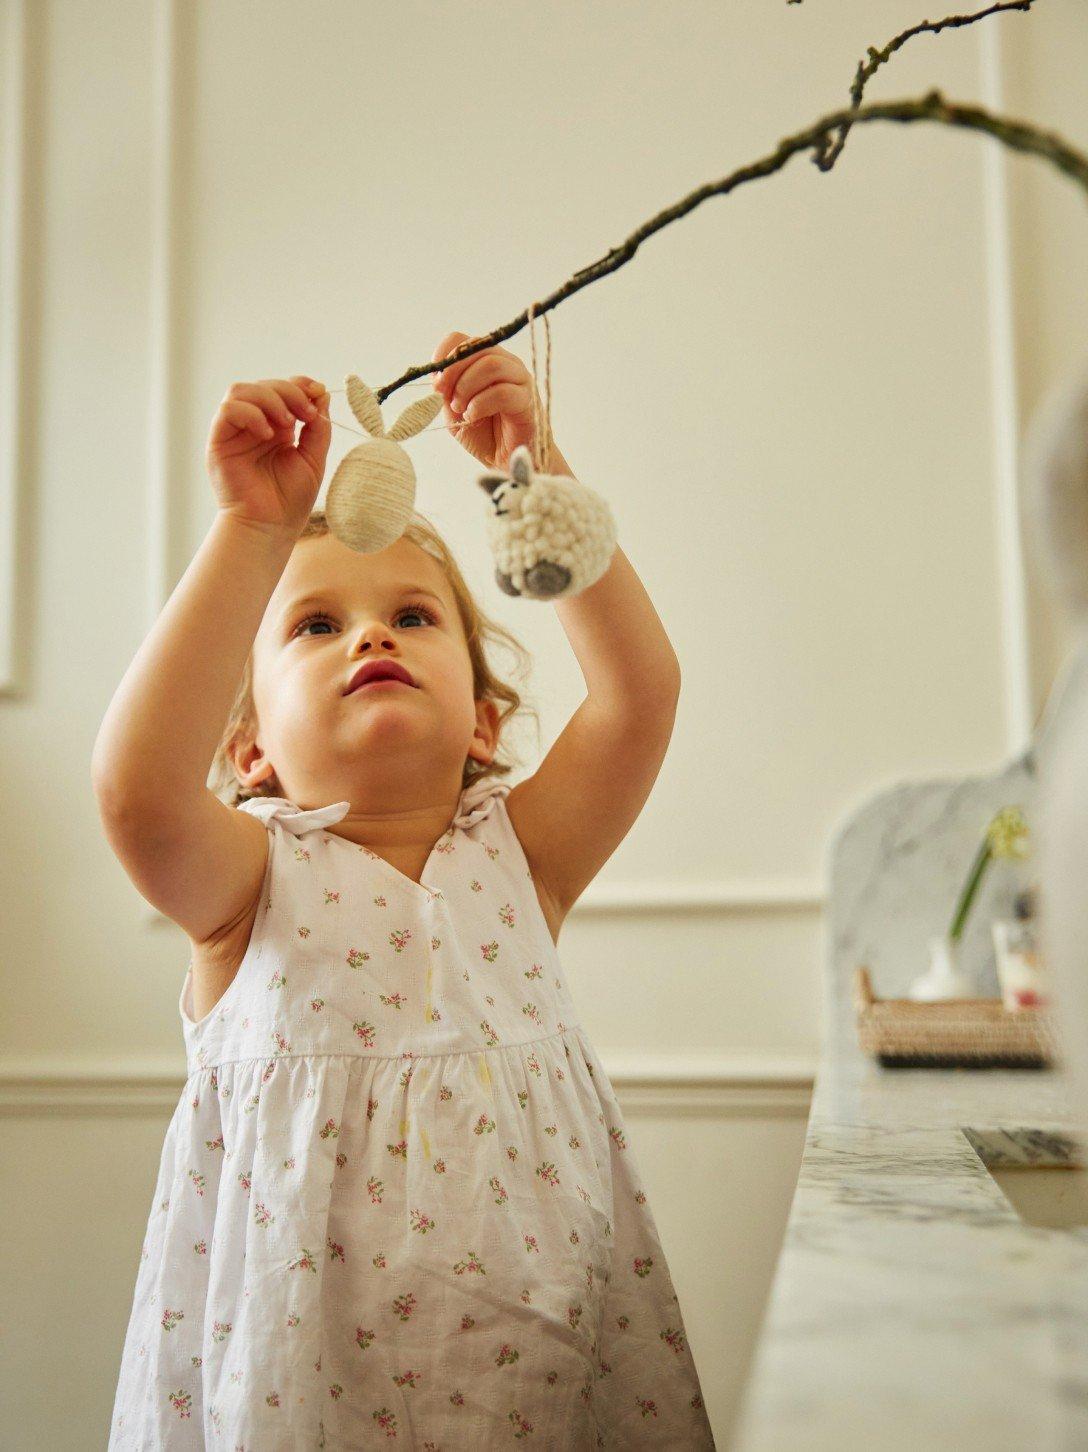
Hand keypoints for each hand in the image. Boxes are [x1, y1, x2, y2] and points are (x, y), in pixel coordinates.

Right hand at [205, 375, 331, 537]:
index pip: (282, 389)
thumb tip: (322, 394)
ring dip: (269, 398)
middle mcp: (253, 425)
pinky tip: (267, 434)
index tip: (318, 392)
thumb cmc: (290, 500)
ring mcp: (235, 432)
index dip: (300, 384)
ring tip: (288, 423)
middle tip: (307, 413)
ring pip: (241, 390)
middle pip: (264, 385)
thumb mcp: (314, 458)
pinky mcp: (219, 441)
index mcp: (276, 427)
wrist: (270, 528)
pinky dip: (249, 413)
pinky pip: (227, 411)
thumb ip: (318, 427)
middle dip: (290, 392)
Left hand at [430, 332, 556, 470]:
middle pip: (477, 348)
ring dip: (467, 387)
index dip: (444, 355)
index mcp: (486, 361)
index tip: (435, 380)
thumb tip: (437, 375)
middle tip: (444, 396)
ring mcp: (520, 380)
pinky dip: (480, 404)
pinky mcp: (528, 401)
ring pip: (492, 365)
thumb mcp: (454, 409)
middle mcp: (506, 364)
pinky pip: (503, 392)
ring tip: (461, 409)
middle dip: (453, 371)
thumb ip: (446, 390)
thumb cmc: (482, 434)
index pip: (462, 339)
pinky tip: (473, 416)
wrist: (504, 462)